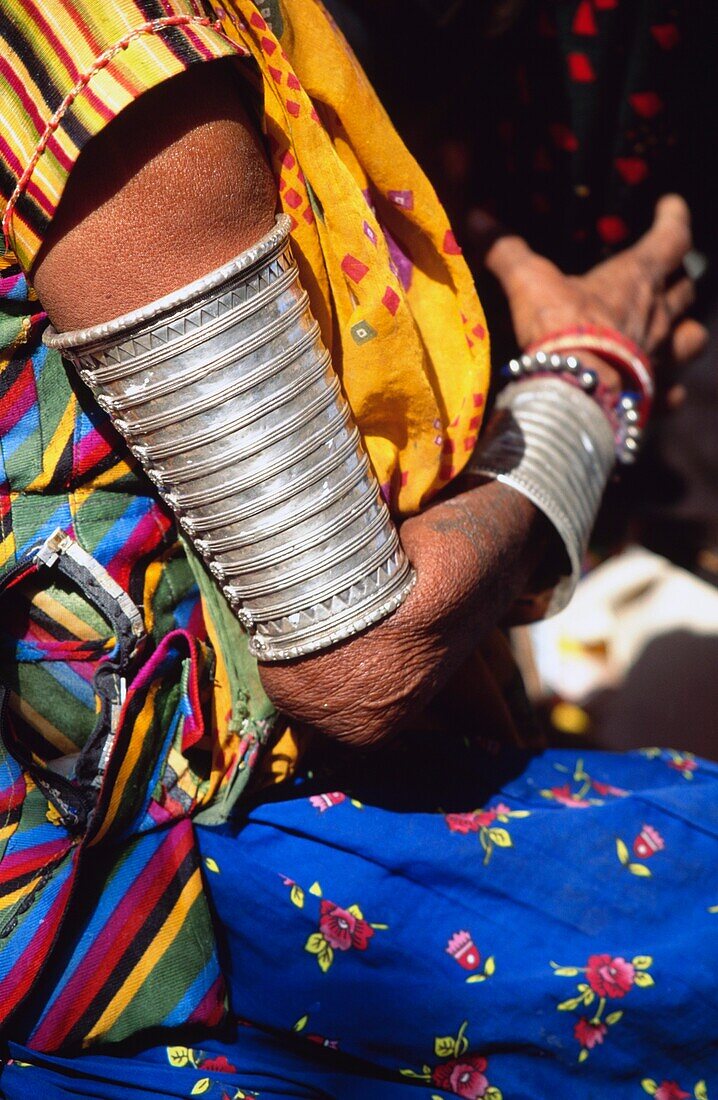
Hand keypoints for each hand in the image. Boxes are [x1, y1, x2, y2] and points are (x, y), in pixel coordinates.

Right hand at [480, 195, 707, 401]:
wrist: (577, 395)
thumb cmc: (560, 330)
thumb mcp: (528, 283)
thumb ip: (507, 251)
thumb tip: (475, 218)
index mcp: (636, 279)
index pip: (672, 236)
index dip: (674, 217)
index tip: (671, 204)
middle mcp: (659, 317)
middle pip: (685, 290)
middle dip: (678, 278)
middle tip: (667, 273)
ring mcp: (662, 359)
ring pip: (694, 337)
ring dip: (686, 330)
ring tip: (674, 330)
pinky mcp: (656, 397)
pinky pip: (675, 390)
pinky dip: (670, 387)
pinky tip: (659, 388)